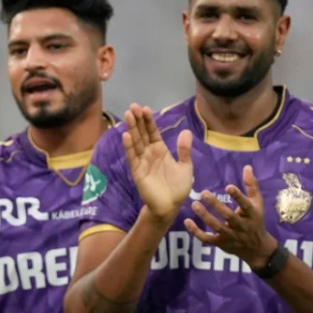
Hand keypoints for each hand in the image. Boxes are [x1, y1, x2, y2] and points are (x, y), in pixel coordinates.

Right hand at [122, 104, 193, 223]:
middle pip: (142, 134)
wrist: (170, 206)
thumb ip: (184, 150)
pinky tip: (126, 135)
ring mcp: (142, 162)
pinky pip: (132, 157)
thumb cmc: (178, 188)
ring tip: (129, 115)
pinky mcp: (137, 172)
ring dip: (132, 129)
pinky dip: (129, 147)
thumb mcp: (185, 167)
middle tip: (133, 106)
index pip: (153, 132)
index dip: (149, 121)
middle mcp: (149, 153)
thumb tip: (186, 131)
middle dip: (138, 120)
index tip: (145, 108)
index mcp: (160, 150)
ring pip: (136, 142)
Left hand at [185, 165, 278, 270]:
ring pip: (216, 227)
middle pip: (228, 216)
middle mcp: (241, 226)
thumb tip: (247, 167)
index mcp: (252, 214)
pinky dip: (196, 232)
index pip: (245, 205)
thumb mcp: (257, 203)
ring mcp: (230, 236)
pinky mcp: (220, 243)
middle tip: (204, 193)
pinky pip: (207, 238)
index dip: (238, 196)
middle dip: (216, 205)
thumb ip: (252, 185)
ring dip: (205, 216)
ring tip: (194, 204)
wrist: (256, 248)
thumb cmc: (255, 220)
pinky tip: (187, 221)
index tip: (228, 187)